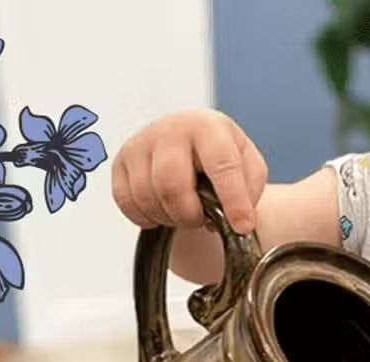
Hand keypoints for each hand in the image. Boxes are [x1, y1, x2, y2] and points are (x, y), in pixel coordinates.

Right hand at [111, 109, 267, 233]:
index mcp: (208, 126)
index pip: (222, 166)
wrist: (187, 140)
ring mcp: (141, 143)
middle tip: (200, 220)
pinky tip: (162, 209)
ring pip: (147, 197)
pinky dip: (146, 217)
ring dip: (168, 218)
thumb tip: (235, 218)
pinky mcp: (120, 161)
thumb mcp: (248, 165)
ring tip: (183, 211)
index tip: (242, 226)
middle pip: (172, 185)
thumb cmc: (218, 155)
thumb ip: (249, 189)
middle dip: (189, 215)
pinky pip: (126, 202)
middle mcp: (170, 129)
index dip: (234, 201)